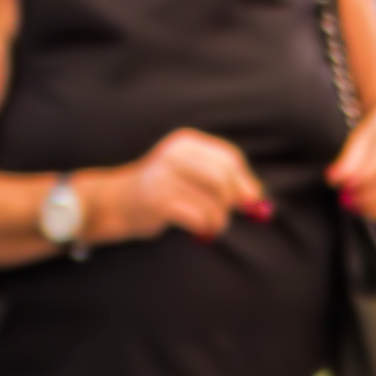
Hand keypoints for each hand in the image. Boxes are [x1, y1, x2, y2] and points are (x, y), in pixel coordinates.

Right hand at [118, 126, 269, 239]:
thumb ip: (222, 181)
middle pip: (224, 178)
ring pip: (213, 201)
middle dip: (234, 201)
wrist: (118, 201)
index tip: (250, 200)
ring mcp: (164, 177)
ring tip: (213, 226)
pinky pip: (198, 217)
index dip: (244, 181)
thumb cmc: (162, 191)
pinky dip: (205, 228)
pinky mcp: (158, 201)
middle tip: (229, 215)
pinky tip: (200, 231)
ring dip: (220, 220)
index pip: (229, 158)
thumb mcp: (190, 175)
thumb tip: (257, 197)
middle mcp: (175, 155)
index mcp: (186, 143)